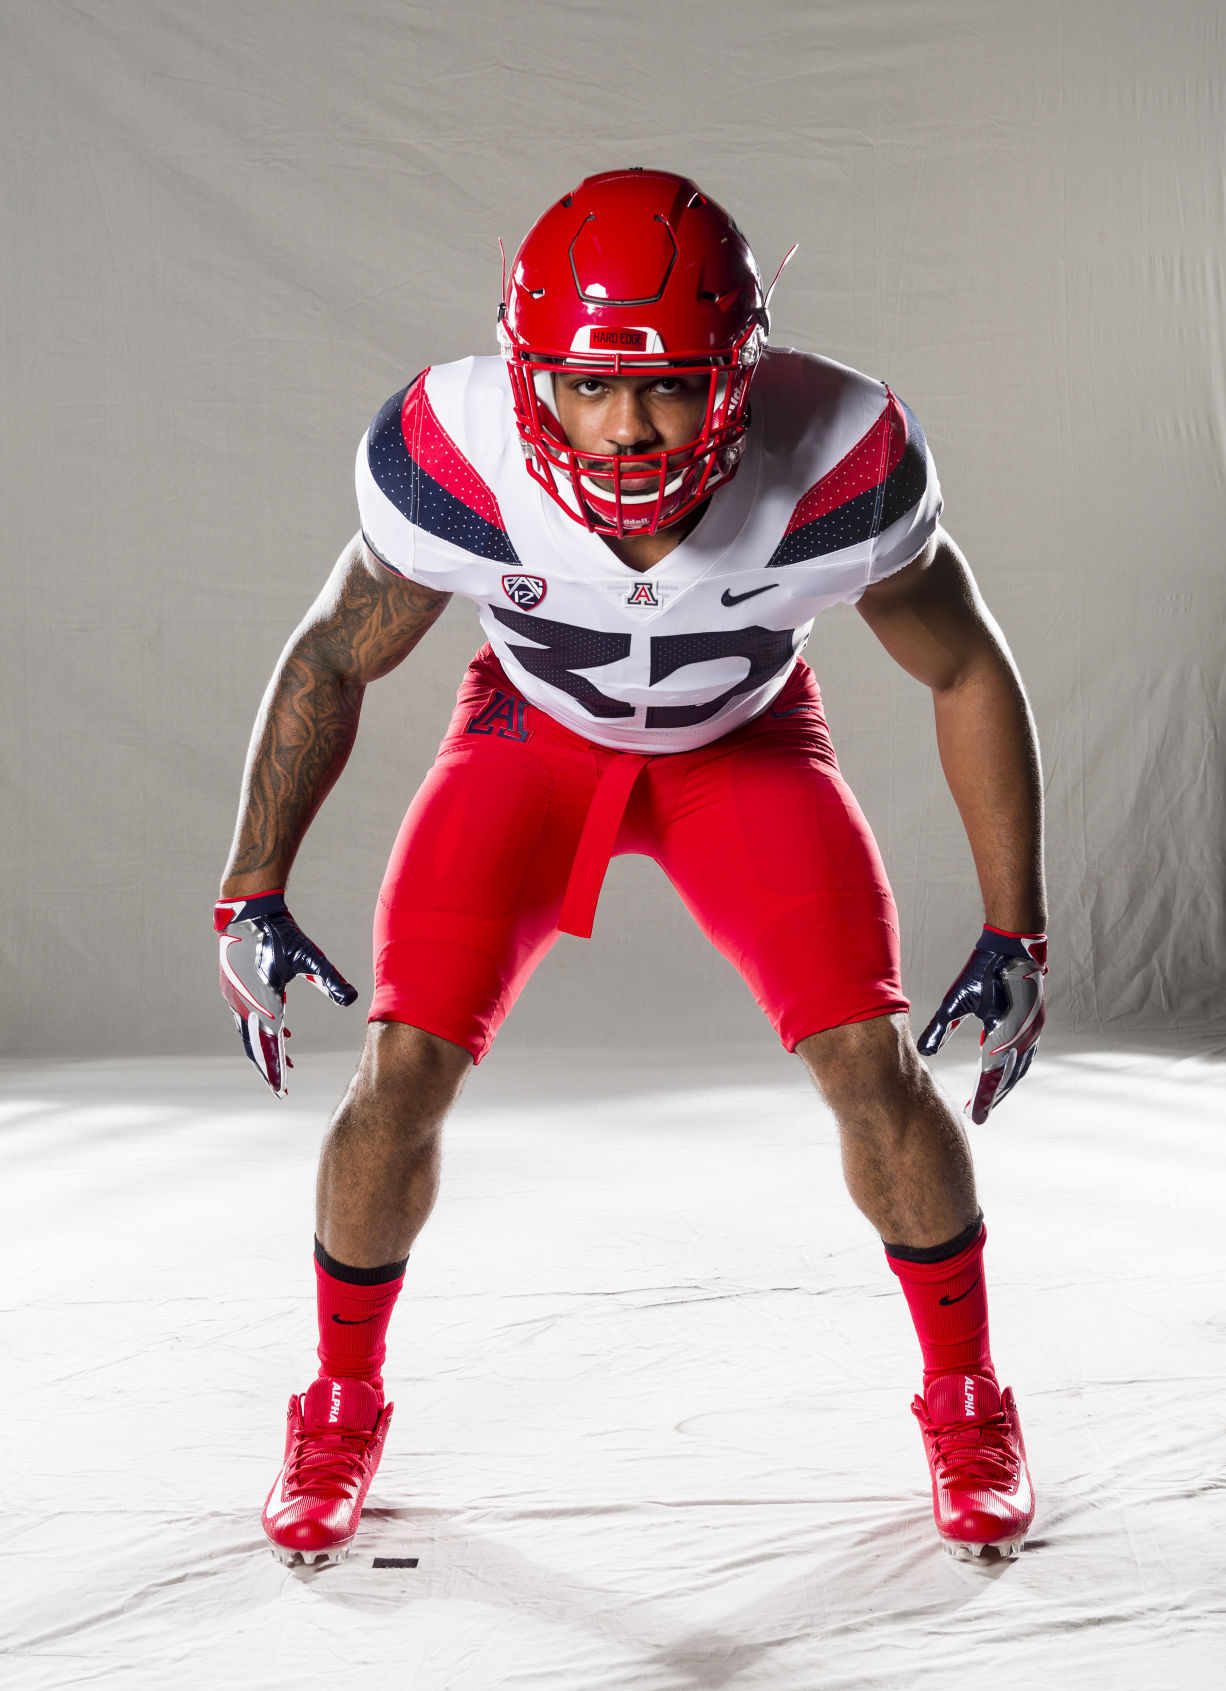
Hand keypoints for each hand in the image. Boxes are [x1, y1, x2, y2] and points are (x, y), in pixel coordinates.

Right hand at [214, 890, 357, 1097]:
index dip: (276, 1070)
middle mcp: (244, 1003)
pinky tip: (280, 1029)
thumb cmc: (280, 933)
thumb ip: (329, 980)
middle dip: (268, 1068)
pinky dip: (261, 1029)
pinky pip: (245, 1017)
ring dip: (265, 1049)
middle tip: (279, 1089)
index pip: (270, 1045)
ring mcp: (234, 996)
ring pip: (248, 1033)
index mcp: (262, 1001)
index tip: (282, 1091)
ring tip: (284, 1064)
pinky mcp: (232, 987)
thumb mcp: (309, 958)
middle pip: (254, 1046)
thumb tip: (352, 999)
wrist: (247, 911)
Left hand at [917, 927, 1046, 1123]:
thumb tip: (925, 1052)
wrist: (1015, 945)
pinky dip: (1015, 1067)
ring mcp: (1033, 1030)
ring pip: (1020, 1067)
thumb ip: (942, 1028)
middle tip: (977, 1115)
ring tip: (989, 1098)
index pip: (991, 1077)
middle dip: (993, 1097)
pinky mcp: (1035, 1022)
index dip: (982, 1100)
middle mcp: (1023, 1036)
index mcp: (1004, 1034)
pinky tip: (1005, 1071)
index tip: (974, 1119)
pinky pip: (1026, 1054)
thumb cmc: (984, 970)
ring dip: (1005, 1083)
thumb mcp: (957, 999)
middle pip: (1008, 1077)